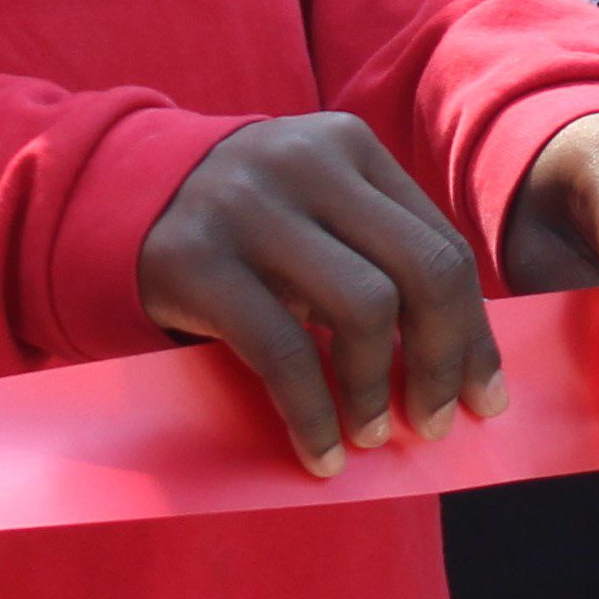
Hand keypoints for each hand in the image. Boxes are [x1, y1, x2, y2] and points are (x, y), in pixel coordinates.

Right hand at [138, 112, 507, 474]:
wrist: (112, 198)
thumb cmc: (242, 229)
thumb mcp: (312, 213)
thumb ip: (377, 257)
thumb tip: (462, 364)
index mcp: (350, 146)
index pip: (441, 245)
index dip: (473, 331)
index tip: (485, 396)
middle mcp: (307, 164)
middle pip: (421, 270)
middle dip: (444, 360)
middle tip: (436, 422)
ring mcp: (250, 207)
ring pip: (362, 308)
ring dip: (376, 389)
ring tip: (371, 435)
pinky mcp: (197, 260)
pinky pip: (283, 350)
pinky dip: (313, 414)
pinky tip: (320, 452)